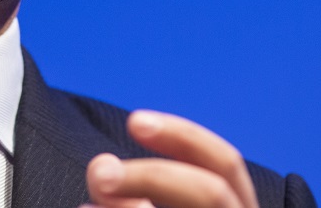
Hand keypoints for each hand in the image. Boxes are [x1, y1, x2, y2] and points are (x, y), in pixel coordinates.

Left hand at [83, 110, 258, 207]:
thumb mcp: (151, 202)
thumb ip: (130, 193)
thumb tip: (99, 180)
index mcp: (233, 207)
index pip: (224, 163)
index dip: (183, 136)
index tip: (135, 121)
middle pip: (212, 192)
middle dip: (152, 176)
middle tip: (99, 173)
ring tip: (87, 207)